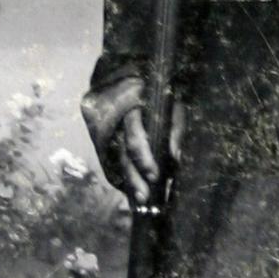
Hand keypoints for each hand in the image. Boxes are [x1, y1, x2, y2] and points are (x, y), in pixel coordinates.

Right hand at [81, 77, 185, 205]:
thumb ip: (176, 129)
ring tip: (138, 201)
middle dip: (133, 177)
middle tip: (144, 198)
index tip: (154, 176)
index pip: (134, 136)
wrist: (132, 77)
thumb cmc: (161, 94)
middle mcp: (114, 118)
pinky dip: (122, 175)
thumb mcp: (173, 105)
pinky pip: (111, 159)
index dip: (144, 158)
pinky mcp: (102, 137)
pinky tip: (130, 191)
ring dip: (127, 180)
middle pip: (122, 152)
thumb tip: (175, 158)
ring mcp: (105, 128)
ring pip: (115, 158)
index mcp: (131, 106)